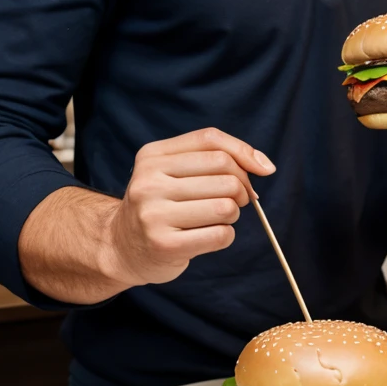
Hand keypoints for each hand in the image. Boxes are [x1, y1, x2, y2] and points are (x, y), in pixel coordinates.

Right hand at [110, 128, 274, 286]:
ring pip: (226, 206)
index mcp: (152, 156)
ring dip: (233, 214)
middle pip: (225, 173)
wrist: (121, 246)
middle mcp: (149, 182)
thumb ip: (215, 157)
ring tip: (217, 218)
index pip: (211, 140)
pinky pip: (221, 235)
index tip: (262, 169)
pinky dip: (226, 236)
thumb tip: (265, 165)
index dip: (244, 153)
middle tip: (235, 200)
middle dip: (242, 188)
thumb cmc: (161, 204)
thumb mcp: (174, 170)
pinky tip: (209, 236)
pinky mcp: (164, 245)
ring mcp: (154, 214)